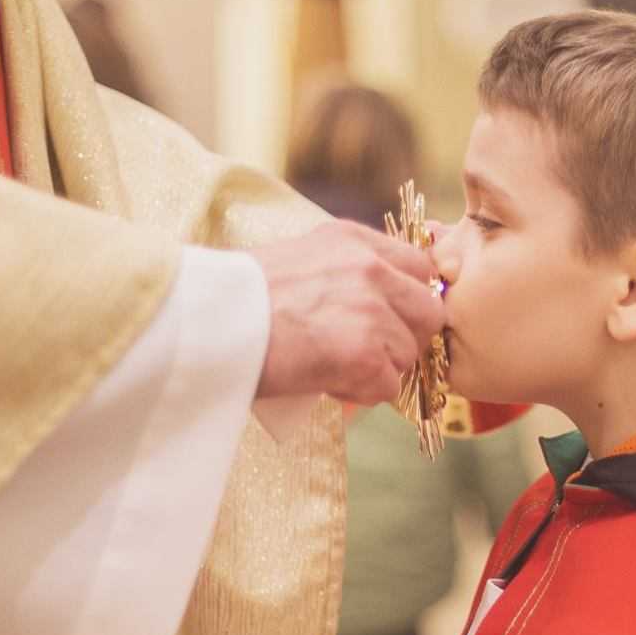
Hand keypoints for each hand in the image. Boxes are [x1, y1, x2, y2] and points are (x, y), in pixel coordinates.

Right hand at [248, 222, 445, 404]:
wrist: (206, 323)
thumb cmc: (237, 299)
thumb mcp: (299, 259)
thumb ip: (345, 272)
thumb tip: (381, 306)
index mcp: (353, 240)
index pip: (419, 266)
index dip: (408, 299)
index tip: (389, 319)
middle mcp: (370, 268)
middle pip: (429, 312)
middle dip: (404, 338)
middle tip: (365, 352)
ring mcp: (371, 310)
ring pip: (409, 354)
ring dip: (378, 369)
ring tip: (331, 367)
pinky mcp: (364, 353)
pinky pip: (387, 387)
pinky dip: (360, 394)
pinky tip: (325, 382)